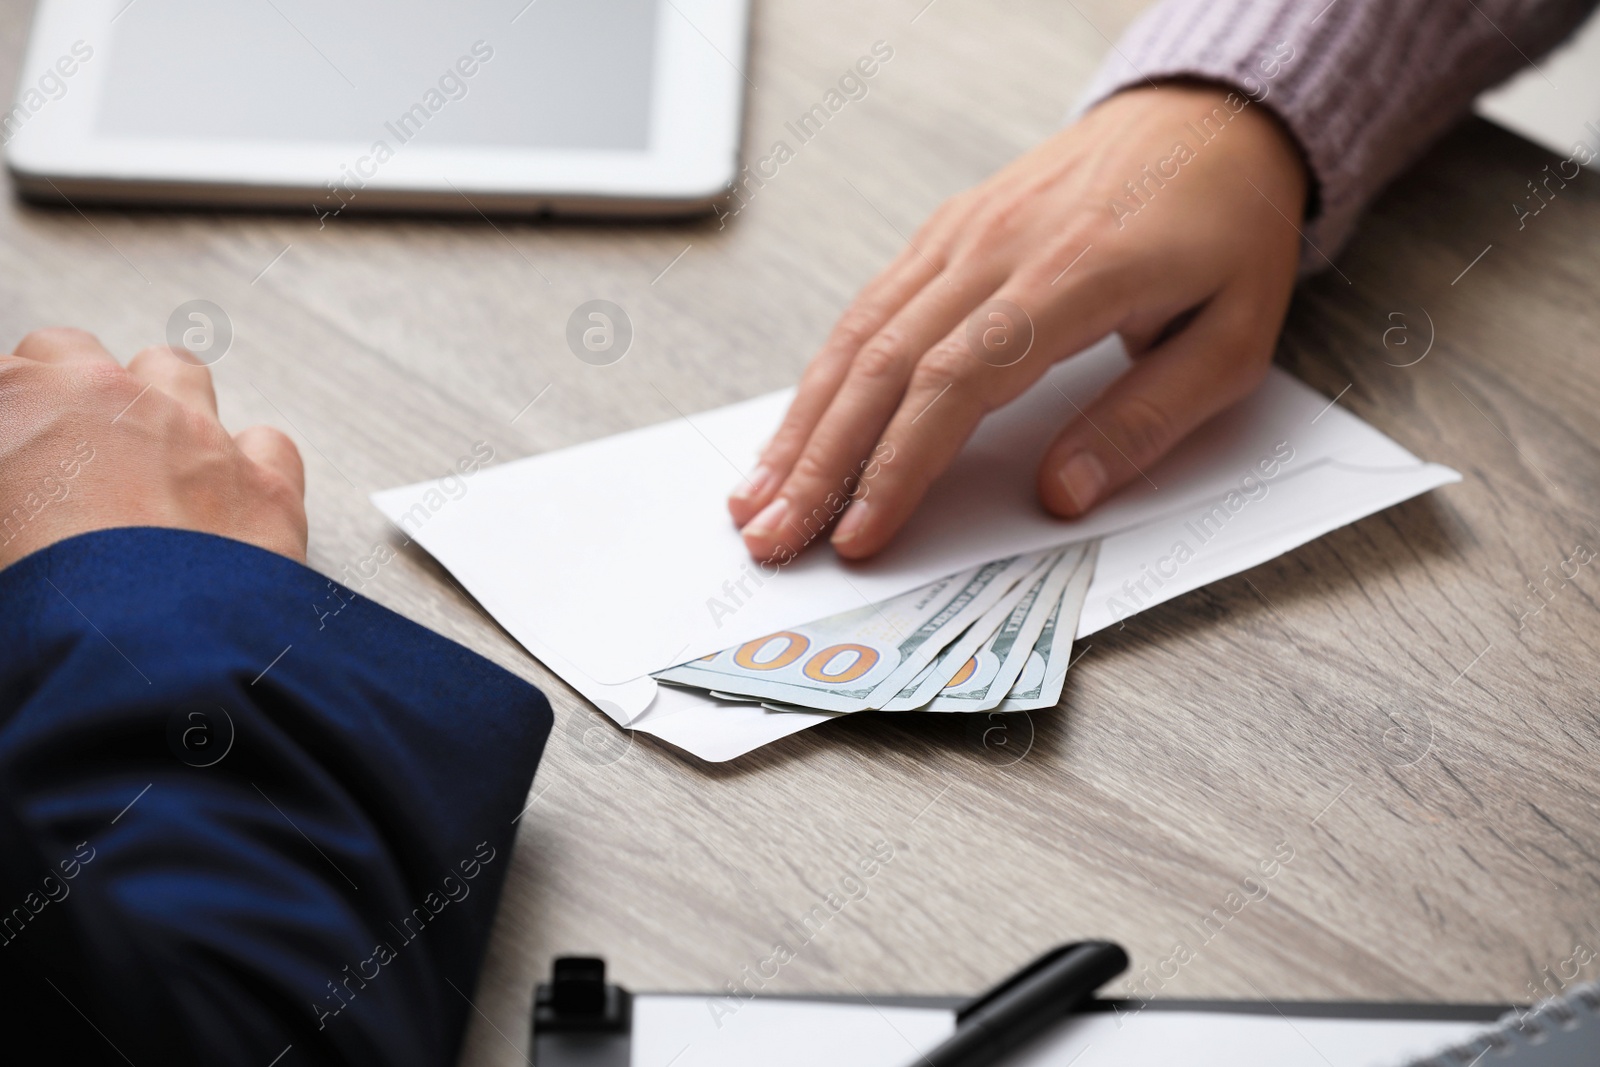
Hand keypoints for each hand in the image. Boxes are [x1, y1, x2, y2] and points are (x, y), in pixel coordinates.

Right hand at [0, 328, 306, 569]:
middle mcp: (109, 398)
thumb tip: (29, 497)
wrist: (139, 647)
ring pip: (175, 371)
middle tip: (59, 443)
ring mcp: (196, 432)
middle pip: (73, 352)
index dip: (5, 417)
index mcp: (18, 402)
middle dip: (64, 387)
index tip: (10, 451)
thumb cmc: (38, 598)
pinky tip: (234, 498)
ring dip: (158, 401)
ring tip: (144, 455)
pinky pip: (266, 445)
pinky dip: (252, 465)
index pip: (3, 375)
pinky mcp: (265, 482)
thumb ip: (15, 494)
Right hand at [728, 84, 1307, 560]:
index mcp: (1074, 275)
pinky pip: (868, 308)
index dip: (899, 465)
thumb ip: (1147, 420)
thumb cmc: (1226, 231)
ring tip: (758, 497)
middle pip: (883, 363)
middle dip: (820, 462)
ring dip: (801, 424)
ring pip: (857, 334)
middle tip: (773, 536)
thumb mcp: (1233, 339)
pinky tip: (795, 428)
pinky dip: (822, 376)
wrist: (1208, 120)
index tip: (860, 533)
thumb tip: (1062, 495)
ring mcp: (962, 233)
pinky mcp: (945, 233)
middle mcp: (998, 247)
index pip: (958, 381)